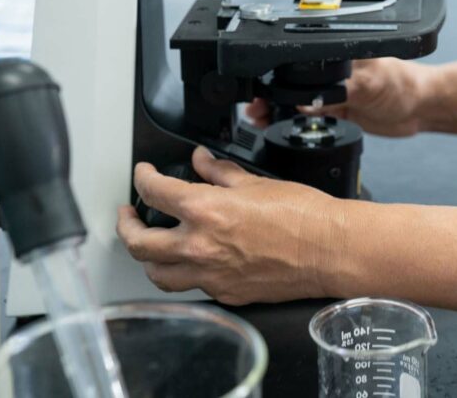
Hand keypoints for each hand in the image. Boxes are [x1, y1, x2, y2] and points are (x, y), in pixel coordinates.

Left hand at [116, 147, 338, 305]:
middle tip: (130, 215)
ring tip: (152, 246)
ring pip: (158, 274)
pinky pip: (193, 286)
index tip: (144, 174)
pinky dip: (186, 273)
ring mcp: (210, 275)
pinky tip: (194, 262)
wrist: (329, 249)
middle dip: (127, 226)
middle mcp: (200, 246)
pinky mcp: (226, 293)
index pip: (155, 192)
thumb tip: (202, 162)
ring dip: (148, 259)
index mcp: (205, 211)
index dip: (143, 178)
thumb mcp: (257, 182)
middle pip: (139, 243)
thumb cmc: (303, 216)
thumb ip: (220, 172)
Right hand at [249, 58, 436, 137]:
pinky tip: (277, 124)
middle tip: (255, 106)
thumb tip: (307, 101)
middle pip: (291, 77)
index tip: (261, 86)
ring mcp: (334, 88)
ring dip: (276, 107)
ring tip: (259, 116)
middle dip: (269, 91)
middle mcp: (333, 66)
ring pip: (295, 98)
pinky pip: (307, 114)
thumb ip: (339, 91)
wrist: (422, 108)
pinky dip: (291, 120)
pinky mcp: (337, 106)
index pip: (299, 57)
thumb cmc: (406, 84)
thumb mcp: (372, 82)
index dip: (277, 71)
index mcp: (339, 50)